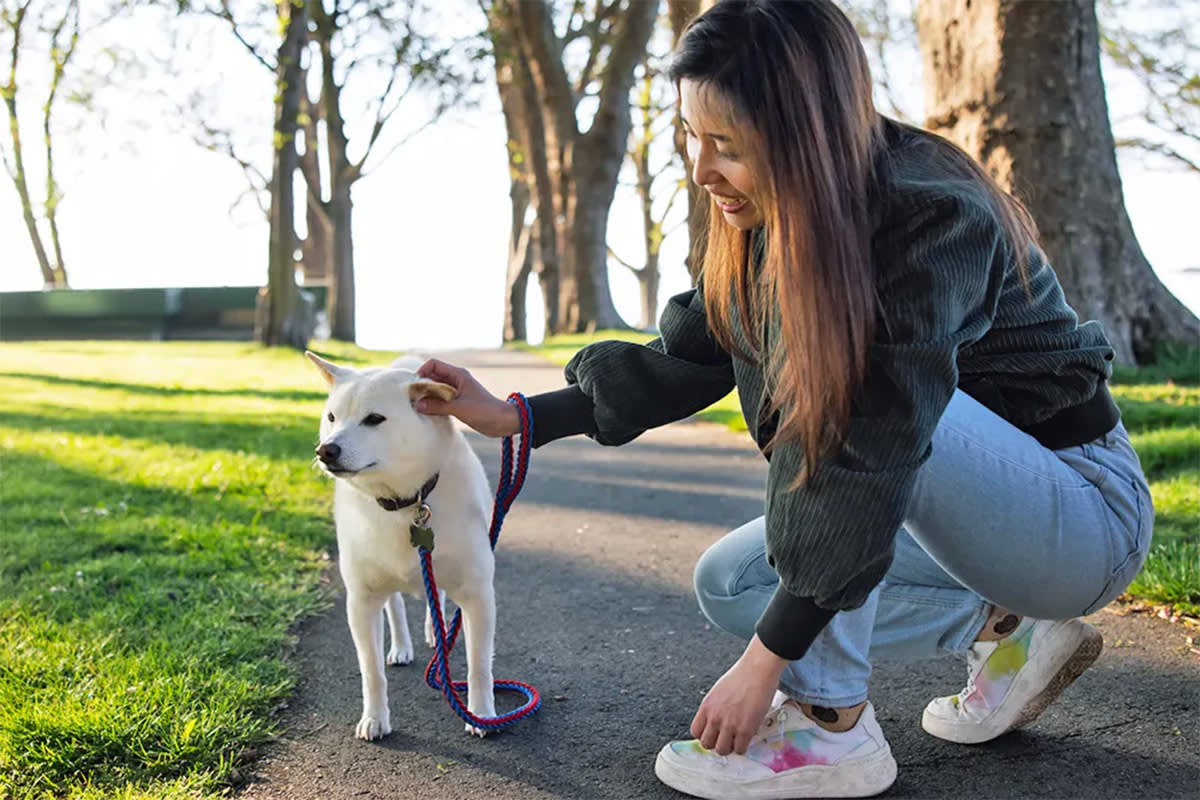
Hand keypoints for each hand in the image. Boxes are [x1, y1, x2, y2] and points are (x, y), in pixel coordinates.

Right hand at [415, 358, 520, 437]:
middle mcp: (456, 380)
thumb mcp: (459, 408)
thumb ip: (438, 406)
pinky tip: (429, 412)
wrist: (503, 421)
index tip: (414, 386)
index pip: (433, 364)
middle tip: (413, 399)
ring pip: (436, 389)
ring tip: (419, 407)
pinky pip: (441, 399)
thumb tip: (418, 405)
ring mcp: (457, 391)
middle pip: (432, 377)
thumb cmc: (485, 411)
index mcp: (458, 375)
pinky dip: (434, 404)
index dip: (421, 371)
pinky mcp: (458, 402)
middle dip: (422, 385)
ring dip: (427, 396)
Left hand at [691, 635, 787, 754]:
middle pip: (706, 744)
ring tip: (736, 740)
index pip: (695, 731)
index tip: (713, 735)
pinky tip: (746, 739)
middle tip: (725, 739)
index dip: (705, 735)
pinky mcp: (745, 729)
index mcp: (706, 706)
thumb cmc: (742, 677)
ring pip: (722, 750)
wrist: (757, 671)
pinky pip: (739, 750)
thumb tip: (716, 722)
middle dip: (716, 743)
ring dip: (729, 747)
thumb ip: (715, 708)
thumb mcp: (719, 692)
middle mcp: (715, 717)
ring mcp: (729, 724)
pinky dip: (742, 747)